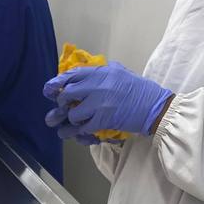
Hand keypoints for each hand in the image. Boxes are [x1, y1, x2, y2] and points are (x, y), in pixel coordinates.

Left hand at [42, 62, 171, 137]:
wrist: (154, 106)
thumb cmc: (139, 90)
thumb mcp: (120, 72)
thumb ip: (102, 72)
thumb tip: (82, 74)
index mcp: (102, 72)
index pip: (73, 74)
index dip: (58, 82)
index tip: (49, 89)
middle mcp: (98, 85)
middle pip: (67, 93)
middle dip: (62, 103)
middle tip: (64, 108)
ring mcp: (99, 102)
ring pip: (72, 113)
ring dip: (71, 120)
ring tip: (74, 122)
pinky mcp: (103, 119)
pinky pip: (82, 127)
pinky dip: (76, 131)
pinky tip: (75, 132)